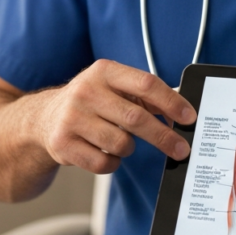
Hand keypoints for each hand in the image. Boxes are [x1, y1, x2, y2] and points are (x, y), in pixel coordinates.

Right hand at [37, 59, 195, 173]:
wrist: (45, 117)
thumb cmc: (91, 102)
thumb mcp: (113, 87)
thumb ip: (145, 95)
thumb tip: (183, 110)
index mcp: (104, 71)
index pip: (146, 83)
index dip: (171, 102)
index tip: (189, 118)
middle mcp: (86, 91)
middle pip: (137, 118)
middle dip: (164, 137)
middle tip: (182, 149)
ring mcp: (72, 117)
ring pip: (121, 144)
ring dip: (128, 148)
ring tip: (119, 140)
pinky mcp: (63, 143)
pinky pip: (104, 163)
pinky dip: (111, 162)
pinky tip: (103, 151)